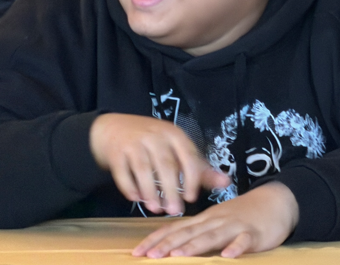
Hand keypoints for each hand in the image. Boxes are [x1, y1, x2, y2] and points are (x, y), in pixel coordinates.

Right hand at [89, 113, 228, 215]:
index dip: (191, 177)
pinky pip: (123, 173)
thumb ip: (199, 167)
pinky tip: (136, 199)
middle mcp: (154, 136)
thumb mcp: (176, 148)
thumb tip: (226, 183)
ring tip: (156, 209)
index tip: (192, 198)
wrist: (113, 127)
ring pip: (143, 169)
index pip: (187, 155)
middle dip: (171, 190)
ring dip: (150, 192)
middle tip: (175, 211)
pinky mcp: (116, 153)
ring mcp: (134, 143)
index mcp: (173, 134)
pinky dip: (129, 187)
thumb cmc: (152, 140)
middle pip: (165, 164)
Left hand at [132, 181, 299, 258]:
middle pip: (189, 232)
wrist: (275, 201)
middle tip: (150, 256)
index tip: (137, 251)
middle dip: (168, 244)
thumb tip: (171, 245)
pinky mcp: (254, 233)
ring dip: (195, 246)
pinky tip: (228, 256)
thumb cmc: (243, 215)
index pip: (176, 228)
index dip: (156, 239)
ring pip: (213, 235)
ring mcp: (235, 226)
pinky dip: (236, 247)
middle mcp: (216, 220)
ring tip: (178, 256)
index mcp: (205, 219)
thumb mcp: (217, 221)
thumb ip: (197, 232)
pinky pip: (244, 240)